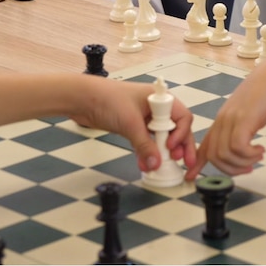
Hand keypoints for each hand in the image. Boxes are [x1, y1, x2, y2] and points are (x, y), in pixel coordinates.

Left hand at [70, 79, 196, 173]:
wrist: (82, 99)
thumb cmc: (106, 98)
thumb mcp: (130, 123)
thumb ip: (144, 145)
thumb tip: (156, 163)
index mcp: (160, 98)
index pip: (182, 117)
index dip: (181, 133)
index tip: (172, 147)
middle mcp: (155, 107)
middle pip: (175, 128)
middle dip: (178, 146)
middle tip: (181, 162)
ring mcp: (144, 117)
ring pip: (161, 137)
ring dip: (162, 152)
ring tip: (162, 166)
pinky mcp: (132, 126)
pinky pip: (146, 141)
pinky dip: (147, 152)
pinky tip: (145, 164)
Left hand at [187, 63, 265, 178]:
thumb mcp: (248, 113)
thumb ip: (240, 127)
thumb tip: (240, 147)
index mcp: (222, 119)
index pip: (204, 144)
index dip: (197, 163)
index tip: (191, 176)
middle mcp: (223, 119)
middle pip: (214, 156)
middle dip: (231, 169)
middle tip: (248, 168)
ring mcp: (232, 119)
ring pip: (225, 155)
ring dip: (243, 163)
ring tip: (257, 156)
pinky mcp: (245, 119)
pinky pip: (238, 148)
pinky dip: (250, 155)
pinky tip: (260, 149)